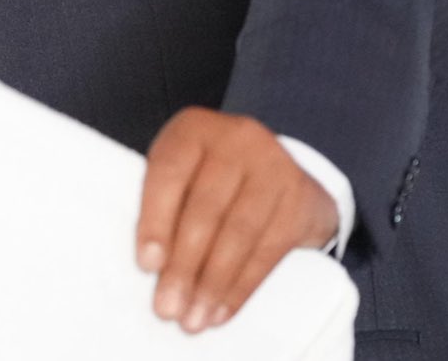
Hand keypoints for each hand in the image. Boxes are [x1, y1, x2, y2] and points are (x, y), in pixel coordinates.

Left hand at [135, 108, 339, 332]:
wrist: (282, 170)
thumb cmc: (214, 177)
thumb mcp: (186, 172)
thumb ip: (166, 203)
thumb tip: (150, 266)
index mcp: (194, 128)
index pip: (170, 173)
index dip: (156, 221)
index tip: (147, 265)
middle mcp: (236, 138)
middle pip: (205, 209)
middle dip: (184, 265)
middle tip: (168, 308)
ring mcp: (273, 165)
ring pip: (238, 233)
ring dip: (212, 283)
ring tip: (194, 318)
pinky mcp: (300, 197)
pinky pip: (268, 250)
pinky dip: (242, 286)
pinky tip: (223, 310)